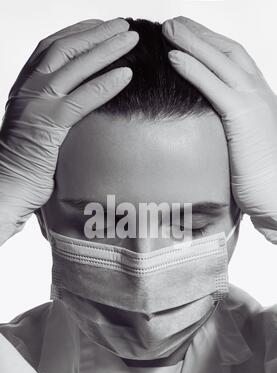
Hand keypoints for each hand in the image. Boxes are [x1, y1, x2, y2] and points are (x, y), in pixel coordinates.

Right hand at [0, 18, 138, 244]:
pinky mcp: (48, 125)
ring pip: (75, 66)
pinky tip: (126, 74)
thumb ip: (52, 110)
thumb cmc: (25, 163)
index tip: (100, 26)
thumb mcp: (37, 128)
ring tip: (131, 38)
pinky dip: (106, 84)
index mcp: (25, 87)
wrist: (6, 187)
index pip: (51, 48)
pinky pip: (81, 99)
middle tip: (123, 24)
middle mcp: (28, 89)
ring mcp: (36, 104)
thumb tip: (78, 105)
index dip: (77, 33)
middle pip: (65, 48)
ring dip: (106, 49)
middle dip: (96, 33)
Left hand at [163, 16, 276, 243]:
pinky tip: (174, 57)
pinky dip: (193, 69)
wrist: (276, 192)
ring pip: (220, 60)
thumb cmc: (258, 173)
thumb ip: (230, 123)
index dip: (210, 42)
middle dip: (199, 33)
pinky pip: (214, 86)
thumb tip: (208, 119)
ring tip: (168, 28)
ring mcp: (253, 101)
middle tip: (173, 23)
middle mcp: (258, 91)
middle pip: (227, 49)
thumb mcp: (244, 139)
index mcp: (258, 96)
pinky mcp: (243, 117)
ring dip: (192, 41)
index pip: (234, 58)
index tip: (188, 34)